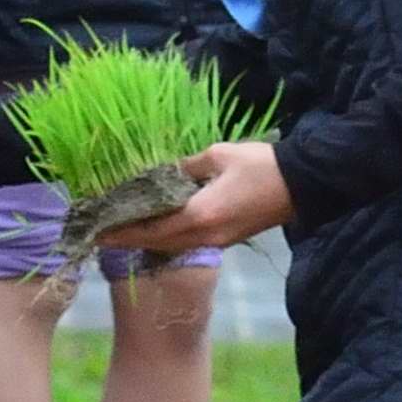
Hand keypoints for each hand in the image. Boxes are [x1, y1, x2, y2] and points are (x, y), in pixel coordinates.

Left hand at [111, 139, 295, 258]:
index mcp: (200, 215)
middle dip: (128, 238)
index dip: (122, 232)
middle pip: (157, 242)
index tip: (97, 231)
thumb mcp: (218, 156)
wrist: (304, 184)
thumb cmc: (262, 166)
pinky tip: (156, 227)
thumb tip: (162, 173)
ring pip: (172, 245)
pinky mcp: (226, 239)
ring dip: (146, 240)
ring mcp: (217, 241)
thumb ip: (185, 167)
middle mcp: (205, 235)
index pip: (151, 228)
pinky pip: (187, 242)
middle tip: (102, 231)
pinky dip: (166, 237)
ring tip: (123, 230)